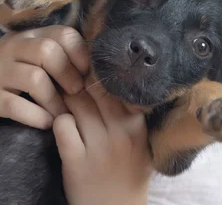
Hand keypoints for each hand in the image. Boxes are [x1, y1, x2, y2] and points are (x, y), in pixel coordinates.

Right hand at [0, 26, 87, 127]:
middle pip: (47, 51)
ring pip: (35, 79)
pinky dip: (36, 116)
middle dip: (68, 73)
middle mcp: (14, 48)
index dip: (80, 53)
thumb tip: (94, 67)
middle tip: (76, 91)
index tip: (87, 71)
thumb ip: (60, 53)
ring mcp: (0, 72)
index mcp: (31, 35)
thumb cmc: (21, 70)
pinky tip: (47, 123)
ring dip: (55, 100)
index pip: (63, 34)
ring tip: (64, 113)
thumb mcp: (36, 55)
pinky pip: (15, 106)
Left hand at [53, 83, 151, 204]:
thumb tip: (117, 77)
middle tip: (74, 80)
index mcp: (137, 126)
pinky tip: (64, 127)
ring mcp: (98, 149)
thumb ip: (133, 112)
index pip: (117, 86)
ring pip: (76, 103)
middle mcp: (120, 134)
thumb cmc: (129, 172)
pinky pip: (62, 125)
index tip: (92, 70)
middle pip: (94, 90)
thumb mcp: (141, 141)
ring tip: (66, 100)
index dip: (101, 74)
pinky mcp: (76, 163)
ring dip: (67, 99)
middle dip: (81, 81)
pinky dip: (59, 121)